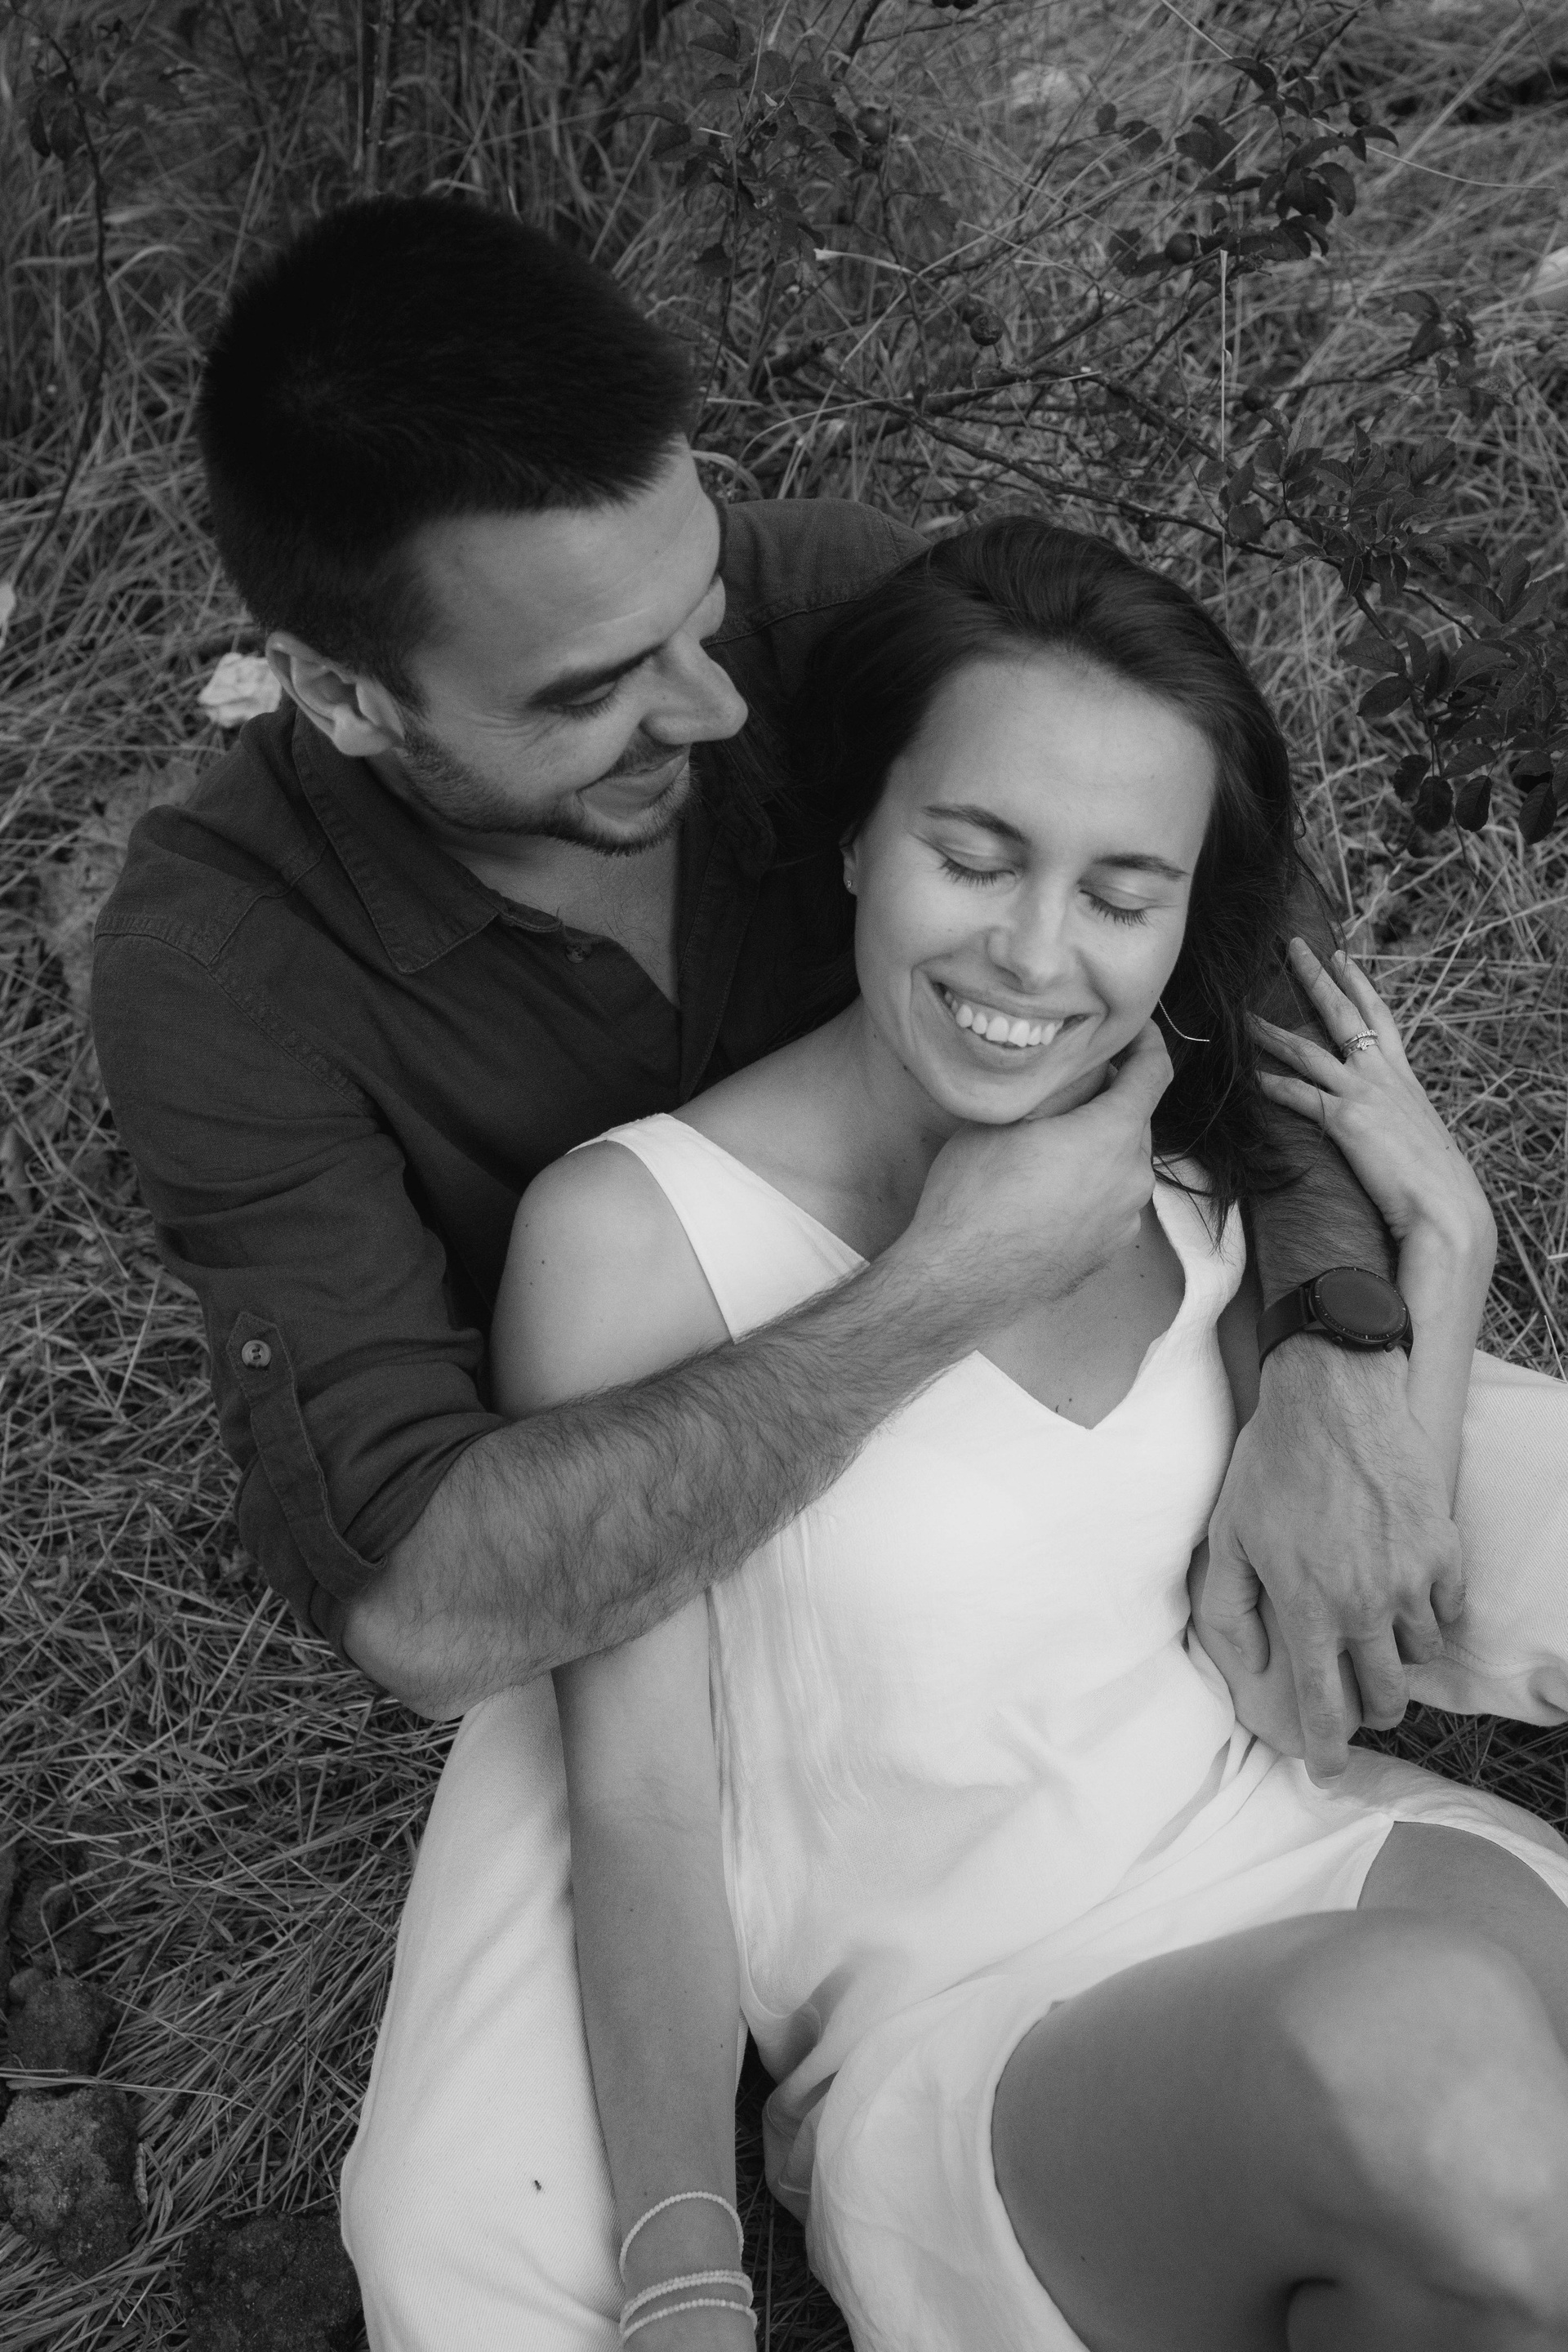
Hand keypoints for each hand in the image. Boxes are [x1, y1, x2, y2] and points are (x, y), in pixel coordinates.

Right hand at [899, 1021, 1173, 1334]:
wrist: (960, 1282)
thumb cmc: (973, 1196)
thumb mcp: (1008, 1118)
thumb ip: (1060, 1086)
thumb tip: (1088, 1067)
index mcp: (1113, 1136)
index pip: (1153, 1073)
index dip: (1146, 1043)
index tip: (1132, 1031)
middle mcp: (1133, 1179)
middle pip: (1137, 1118)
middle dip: (1111, 1096)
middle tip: (1068, 1086)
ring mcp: (1124, 1220)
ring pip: (1124, 1162)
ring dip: (1100, 1143)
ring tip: (1052, 1142)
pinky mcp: (1109, 1249)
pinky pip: (1112, 1199)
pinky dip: (1093, 1183)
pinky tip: (1050, 1188)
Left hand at [1203, 1341, 1463, 1781]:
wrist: (1332, 1400)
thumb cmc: (1271, 1467)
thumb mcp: (1229, 1538)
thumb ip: (1231, 1611)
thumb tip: (1248, 1666)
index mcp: (1309, 1607)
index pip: (1325, 1707)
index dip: (1327, 1750)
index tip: (1329, 1770)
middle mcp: (1365, 1603)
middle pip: (1386, 1696)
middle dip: (1372, 1708)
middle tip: (1357, 1694)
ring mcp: (1411, 1578)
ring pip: (1420, 1657)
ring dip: (1398, 1654)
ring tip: (1374, 1624)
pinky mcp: (1445, 1549)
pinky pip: (1449, 1613)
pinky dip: (1430, 1615)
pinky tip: (1404, 1590)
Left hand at [1253, 940, 1493, 1256]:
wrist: (1446, 1207)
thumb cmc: (1435, 1182)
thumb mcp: (1419, 1136)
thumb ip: (1398, 1119)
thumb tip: (1387, 1123)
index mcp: (1404, 1076)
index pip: (1378, 1017)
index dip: (1358, 984)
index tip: (1342, 956)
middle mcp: (1384, 1075)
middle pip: (1343, 1014)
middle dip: (1316, 977)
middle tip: (1292, 947)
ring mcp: (1364, 1094)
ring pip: (1308, 1050)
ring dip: (1272, 1031)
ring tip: (1244, 1014)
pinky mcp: (1346, 1120)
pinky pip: (1299, 1095)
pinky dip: (1272, 1085)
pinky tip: (1249, 1077)